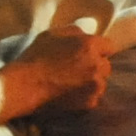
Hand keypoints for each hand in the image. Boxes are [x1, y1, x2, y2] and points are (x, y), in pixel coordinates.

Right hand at [0, 24, 114, 119]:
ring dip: (92, 81)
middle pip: (106, 65)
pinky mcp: (90, 102)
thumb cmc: (36, 57)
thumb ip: (75, 32)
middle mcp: (97, 65)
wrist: (25, 86)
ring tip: (73, 82)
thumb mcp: (53, 34)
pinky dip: (86, 95)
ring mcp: (95, 86)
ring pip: (101, 82)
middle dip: (96, 65)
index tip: (88, 53)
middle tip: (78, 69)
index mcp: (90, 46)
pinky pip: (94, 96)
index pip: (110, 46)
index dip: (99, 49)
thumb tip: (86, 35)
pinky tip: (71, 93)